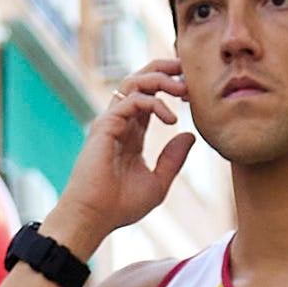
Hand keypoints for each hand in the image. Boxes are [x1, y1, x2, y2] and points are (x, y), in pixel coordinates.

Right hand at [50, 61, 195, 244]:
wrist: (94, 218)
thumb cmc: (120, 205)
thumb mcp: (157, 182)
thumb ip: (173, 159)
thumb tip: (190, 135)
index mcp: (132, 132)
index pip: (150, 96)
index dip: (170, 86)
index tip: (192, 89)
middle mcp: (120, 121)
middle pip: (140, 79)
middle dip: (163, 68)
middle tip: (186, 69)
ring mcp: (111, 121)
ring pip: (134, 82)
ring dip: (161, 79)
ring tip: (183, 90)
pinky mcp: (105, 126)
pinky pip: (131, 100)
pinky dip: (154, 103)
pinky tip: (171, 120)